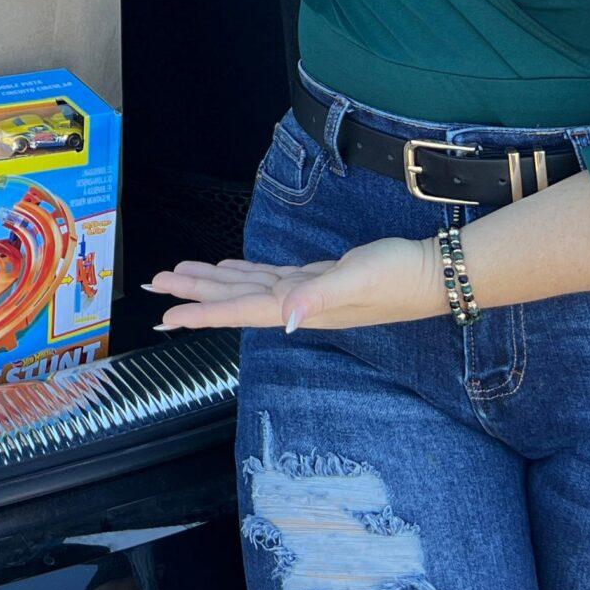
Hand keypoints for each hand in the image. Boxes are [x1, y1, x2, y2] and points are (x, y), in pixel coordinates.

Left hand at [143, 236, 439, 333]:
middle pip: (233, 297)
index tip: (167, 316)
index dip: (202, 312)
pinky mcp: (316, 278)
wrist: (434, 273)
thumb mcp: (356, 282)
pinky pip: (269, 276)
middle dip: (193, 292)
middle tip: (155, 285)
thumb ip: (319, 298)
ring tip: (180, 275)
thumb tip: (285, 321)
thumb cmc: (398, 278)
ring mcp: (304, 291)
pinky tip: (229, 268)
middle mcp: (295, 303)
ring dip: (212, 282)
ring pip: (246, 285)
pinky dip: (244, 272)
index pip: (239, 310)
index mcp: (298, 306)